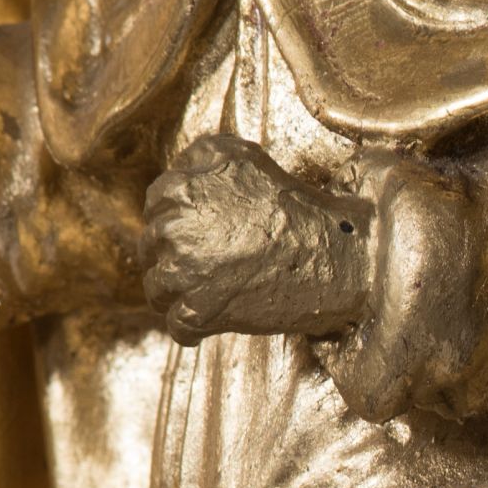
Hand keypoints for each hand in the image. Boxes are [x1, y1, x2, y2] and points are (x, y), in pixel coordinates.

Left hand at [142, 132, 368, 341]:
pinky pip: (176, 326)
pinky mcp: (200, 311)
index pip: (156, 203)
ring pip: (157, 289)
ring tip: (206, 296)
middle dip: (172, 257)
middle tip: (205, 266)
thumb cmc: (298, 210)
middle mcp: (176, 225)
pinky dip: (191, 330)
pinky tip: (208, 325)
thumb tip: (178, 174)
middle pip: (151, 247)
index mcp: (184, 187)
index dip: (175, 219)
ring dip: (176, 295)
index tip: (196, 232)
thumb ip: (203, 157)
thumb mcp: (246, 159)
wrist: (337, 256)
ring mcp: (185, 270)